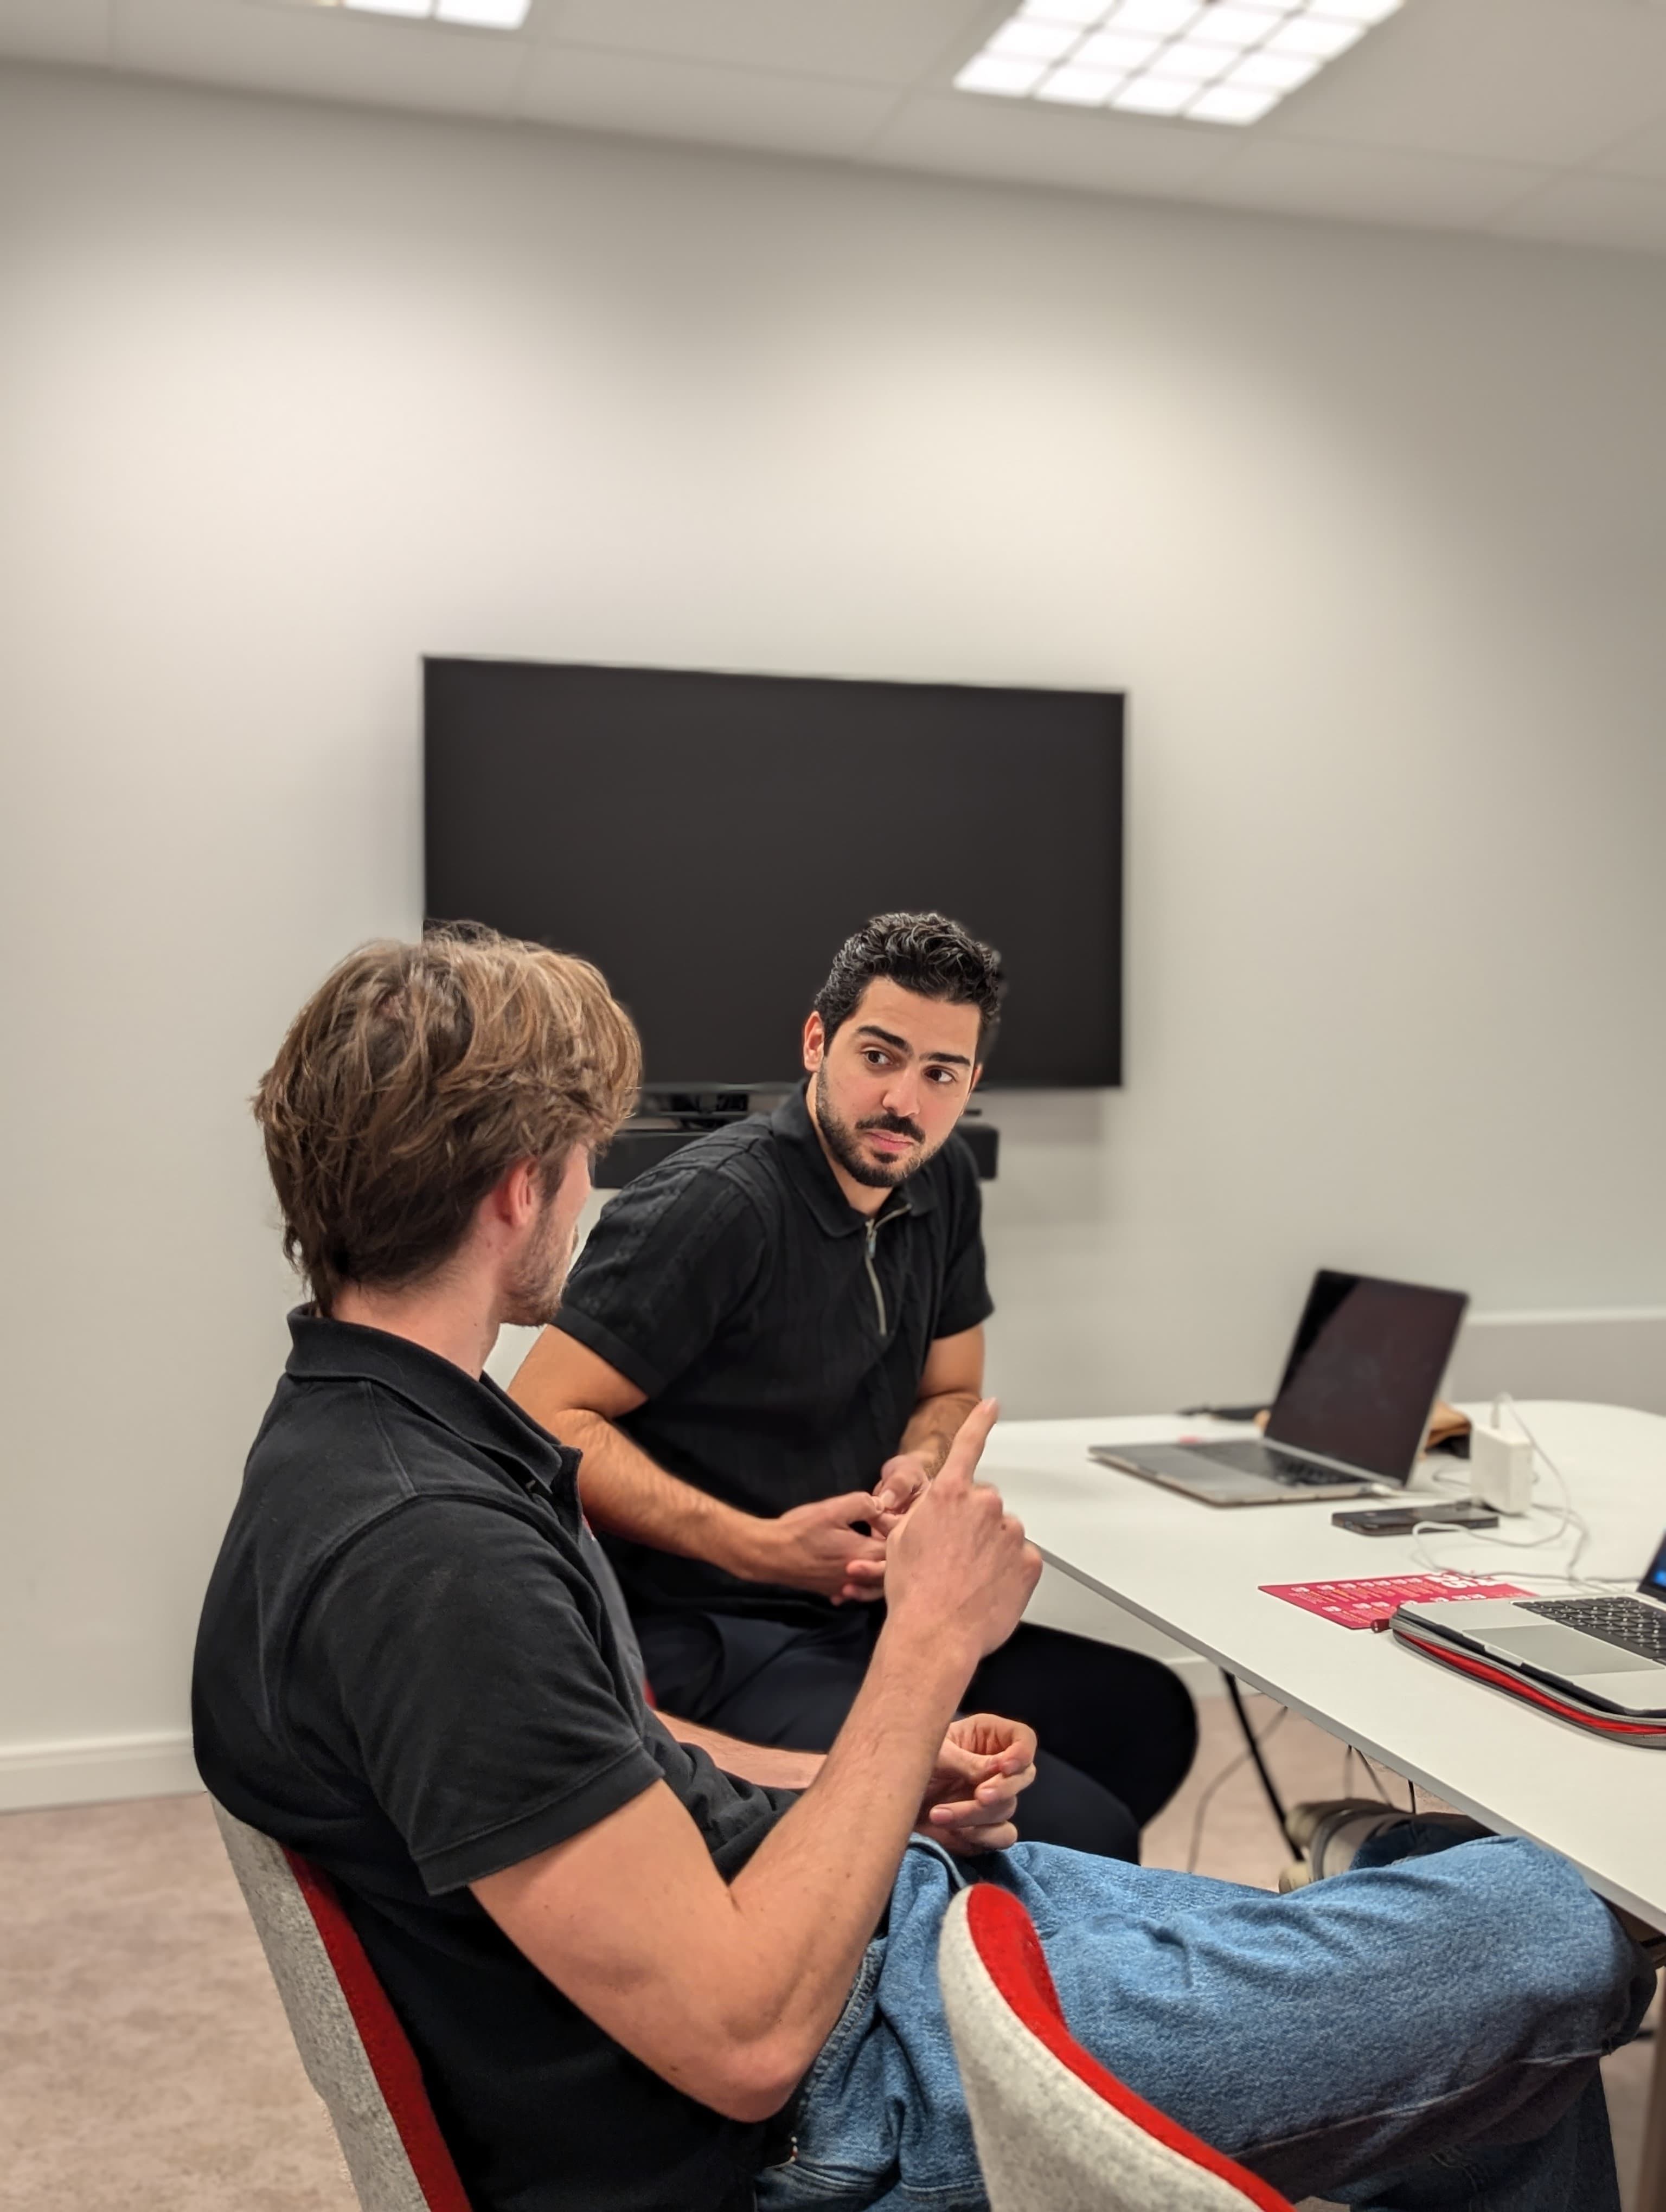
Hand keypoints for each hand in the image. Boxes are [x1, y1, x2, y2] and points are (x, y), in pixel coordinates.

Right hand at [747, 1492, 888, 1602]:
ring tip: (871, 1552)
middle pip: (887, 1570)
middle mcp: (858, 1575)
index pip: (895, 1549)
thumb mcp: (832, 1509)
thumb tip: (883, 1506)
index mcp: (863, 1553)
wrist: (769, 1554)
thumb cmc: (801, 1530)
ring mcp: (843, 1586)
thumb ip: (862, 1504)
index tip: (889, 1520)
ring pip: (871, 1583)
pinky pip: (853, 1589)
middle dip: (890, 1554)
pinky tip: (851, 1569)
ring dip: (875, 1569)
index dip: (897, 1534)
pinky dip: (858, 1580)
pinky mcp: (830, 1590)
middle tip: (881, 1535)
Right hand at [884, 1400, 1039, 1665]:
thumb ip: (923, 1514)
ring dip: (991, 1549)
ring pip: (1003, 1533)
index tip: (991, 1405)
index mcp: (949, 1494)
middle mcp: (984, 1505)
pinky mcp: (1030, 1561)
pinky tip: (987, 1589)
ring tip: (967, 1579)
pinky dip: (1008, 1571)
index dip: (979, 1422)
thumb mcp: (900, 1540)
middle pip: (984, 1504)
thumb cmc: (913, 1590)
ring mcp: (1011, 1533)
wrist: (934, 1633)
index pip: (967, 1446)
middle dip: (973, 1523)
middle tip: (953, 1556)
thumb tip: (934, 1512)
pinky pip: (1021, 1558)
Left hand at [917, 1714, 1037, 1855]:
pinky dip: (984, 1836)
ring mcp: (992, 1799)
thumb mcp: (933, 1754)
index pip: (1023, 1739)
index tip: (1005, 1767)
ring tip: (938, 1815)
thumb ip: (967, 1761)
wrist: (886, 1802)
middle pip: (1023, 1777)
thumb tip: (998, 1770)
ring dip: (975, 1814)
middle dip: (1003, 1788)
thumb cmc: (906, 1761)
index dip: (1022, 1752)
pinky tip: (956, 1832)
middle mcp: (994, 1767)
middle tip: (979, 1796)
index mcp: (986, 1737)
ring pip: (1007, 1809)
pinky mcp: (985, 1828)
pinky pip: (1002, 1836)